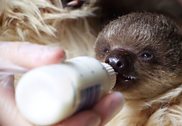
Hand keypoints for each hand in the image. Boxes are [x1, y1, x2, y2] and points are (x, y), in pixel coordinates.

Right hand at [0, 42, 123, 125]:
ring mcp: (31, 123)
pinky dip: (83, 116)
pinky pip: (65, 123)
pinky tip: (98, 103)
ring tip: (111, 101)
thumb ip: (26, 55)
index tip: (93, 115)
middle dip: (91, 122)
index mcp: (6, 116)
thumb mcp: (4, 57)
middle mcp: (18, 125)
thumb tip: (60, 54)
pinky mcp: (42, 120)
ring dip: (92, 120)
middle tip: (113, 101)